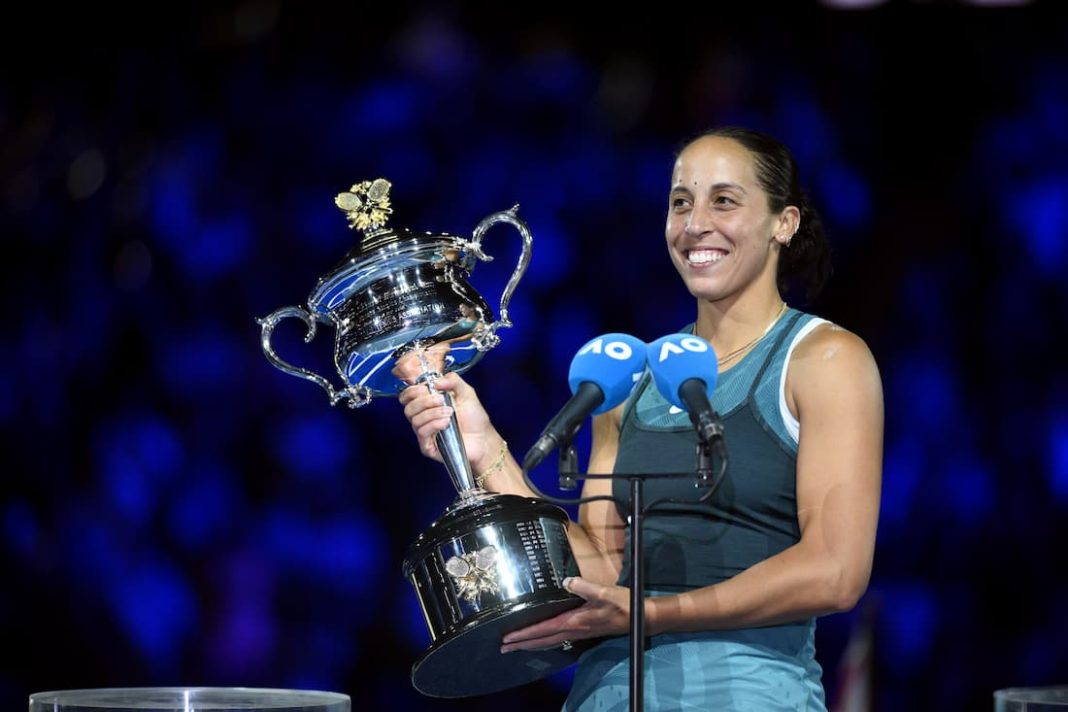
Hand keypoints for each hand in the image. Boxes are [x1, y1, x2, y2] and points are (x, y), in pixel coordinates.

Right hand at [396, 364, 497, 469]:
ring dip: (433, 413)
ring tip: (450, 412)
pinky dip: (434, 424)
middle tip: (441, 399)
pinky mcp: (428, 447)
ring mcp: (424, 433)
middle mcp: (423, 419)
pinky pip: (422, 433)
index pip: (407, 397)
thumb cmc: (474, 418)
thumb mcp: (466, 392)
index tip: (426, 388)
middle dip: (424, 401)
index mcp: (427, 405)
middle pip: (408, 408)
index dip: (412, 391)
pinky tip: (447, 423)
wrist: (484, 438)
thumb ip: (453, 381)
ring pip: (415, 420)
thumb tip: (436, 380)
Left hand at [499, 577, 631, 652]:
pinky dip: (545, 641)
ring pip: (549, 642)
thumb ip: (585, 587)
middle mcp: (574, 630)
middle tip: (502, 647)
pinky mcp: (584, 631)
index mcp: (575, 621)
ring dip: (531, 644)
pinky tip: (542, 640)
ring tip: (516, 646)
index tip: (507, 637)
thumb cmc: (624, 604)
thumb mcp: (604, 592)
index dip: (524, 634)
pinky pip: (558, 639)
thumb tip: (566, 582)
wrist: (642, 618)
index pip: (543, 629)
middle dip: (522, 644)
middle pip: (542, 640)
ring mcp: (579, 633)